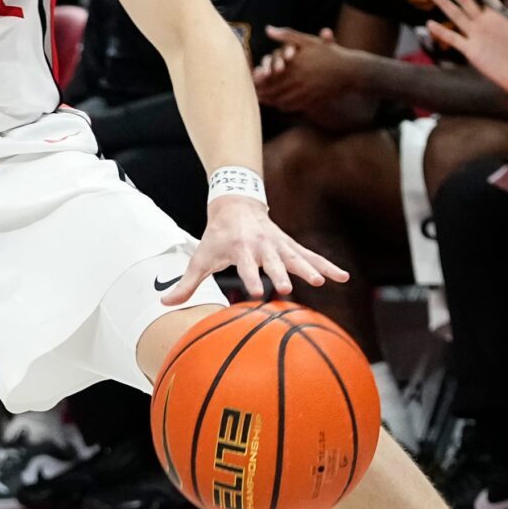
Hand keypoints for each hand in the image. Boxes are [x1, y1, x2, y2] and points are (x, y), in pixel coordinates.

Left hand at [160, 195, 346, 302]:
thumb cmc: (216, 237)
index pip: (244, 266)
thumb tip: (164, 303)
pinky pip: (311, 256)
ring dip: (309, 268)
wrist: (235, 205)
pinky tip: (343, 277)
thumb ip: (186, 283)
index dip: (250, 278)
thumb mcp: (200, 256)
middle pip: (272, 261)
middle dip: (279, 273)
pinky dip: (327, 265)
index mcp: (239, 248)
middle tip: (288, 288)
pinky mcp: (290, 246)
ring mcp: (279, 245)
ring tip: (323, 282)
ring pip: (296, 257)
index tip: (256, 293)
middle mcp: (261, 246)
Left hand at [253, 26, 363, 112]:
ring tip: (262, 100)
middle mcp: (297, 81)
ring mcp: (305, 93)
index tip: (251, 79)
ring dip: (270, 101)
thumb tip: (268, 29)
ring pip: (281, 100)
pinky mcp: (312, 100)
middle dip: (262, 92)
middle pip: (273, 90)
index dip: (259, 80)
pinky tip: (279, 104)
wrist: (349, 71)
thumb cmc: (328, 54)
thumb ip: (287, 35)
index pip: (270, 76)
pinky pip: (293, 106)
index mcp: (294, 66)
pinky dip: (283, 106)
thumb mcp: (308, 41)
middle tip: (253, 93)